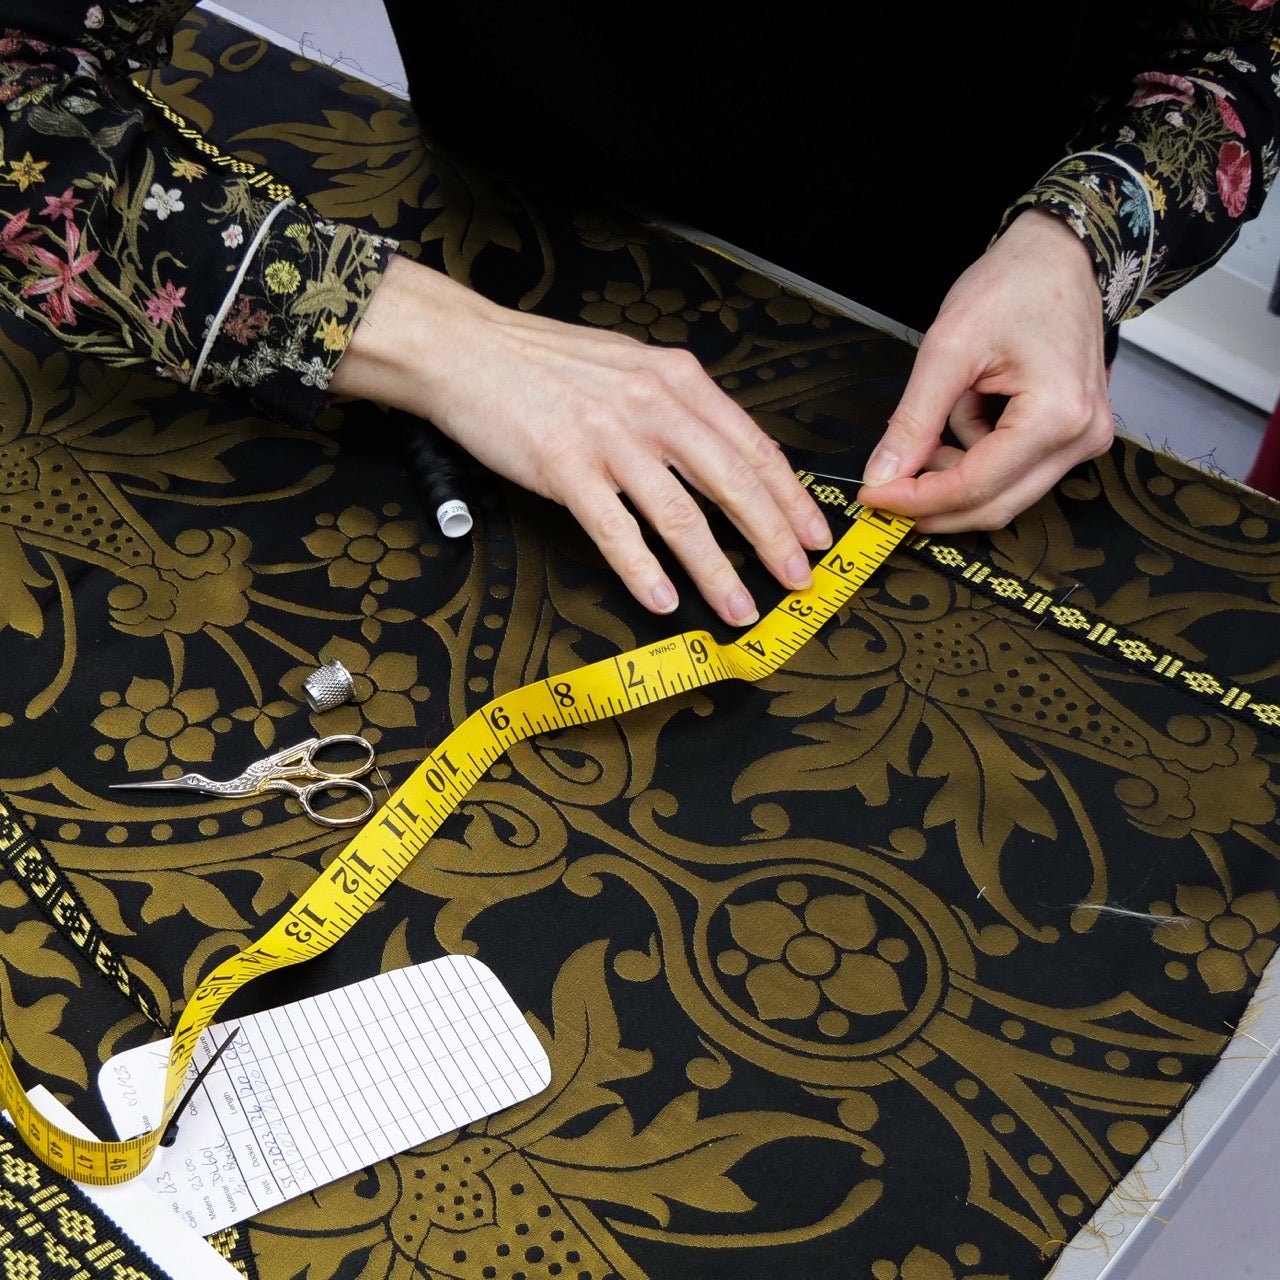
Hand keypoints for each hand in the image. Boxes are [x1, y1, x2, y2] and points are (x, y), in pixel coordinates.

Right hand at [331, 256, 830, 625]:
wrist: (466, 348)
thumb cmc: (545, 361)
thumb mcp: (631, 365)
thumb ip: (679, 405)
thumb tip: (724, 452)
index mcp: (676, 379)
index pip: (752, 446)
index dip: (790, 497)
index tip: (814, 535)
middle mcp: (652, 406)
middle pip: (732, 484)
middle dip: (773, 540)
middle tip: (797, 581)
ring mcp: (608, 438)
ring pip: (681, 516)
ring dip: (717, 571)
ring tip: (739, 608)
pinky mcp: (564, 468)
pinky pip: (615, 531)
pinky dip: (642, 572)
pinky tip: (663, 601)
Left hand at [856, 209, 1114, 530]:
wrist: (1059, 256)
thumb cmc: (1015, 285)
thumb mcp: (948, 347)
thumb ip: (914, 420)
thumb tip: (883, 475)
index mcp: (1057, 415)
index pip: (974, 486)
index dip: (915, 499)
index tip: (872, 496)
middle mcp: (1081, 438)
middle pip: (994, 506)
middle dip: (933, 502)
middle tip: (884, 486)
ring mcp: (1083, 441)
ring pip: (1001, 494)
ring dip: (955, 470)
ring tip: (945, 408)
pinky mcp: (1073, 438)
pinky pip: (1013, 472)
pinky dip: (976, 454)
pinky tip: (971, 407)